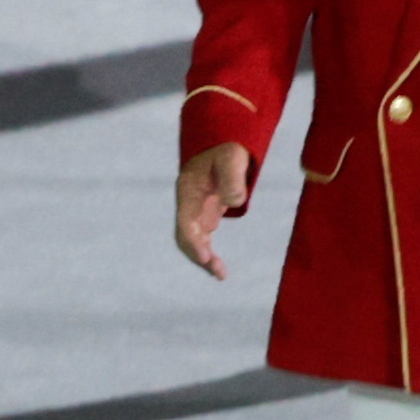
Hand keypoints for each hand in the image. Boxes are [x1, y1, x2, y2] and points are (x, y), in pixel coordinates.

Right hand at [176, 142, 254, 279]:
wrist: (224, 144)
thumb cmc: (227, 149)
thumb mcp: (232, 157)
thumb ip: (232, 177)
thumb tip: (234, 201)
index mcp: (188, 190)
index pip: (184, 221)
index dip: (192, 240)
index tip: (205, 256)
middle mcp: (188, 204)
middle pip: (186, 236)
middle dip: (198, 255)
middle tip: (218, 271)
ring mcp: (195, 211)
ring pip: (194, 241)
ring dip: (204, 259)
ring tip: (221, 275)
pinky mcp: (206, 215)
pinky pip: (203, 239)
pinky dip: (209, 254)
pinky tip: (219, 268)